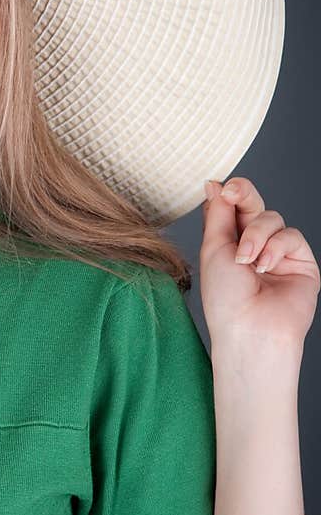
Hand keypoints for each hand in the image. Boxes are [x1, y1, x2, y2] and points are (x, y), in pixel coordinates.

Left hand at [200, 176, 319, 348]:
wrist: (250, 329)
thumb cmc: (225, 297)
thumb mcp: (213, 249)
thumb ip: (218, 214)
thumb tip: (215, 184)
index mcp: (229, 245)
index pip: (233, 209)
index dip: (230, 194)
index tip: (221, 187)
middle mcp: (255, 247)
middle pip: (254, 206)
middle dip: (244, 196)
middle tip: (234, 193)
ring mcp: (279, 255)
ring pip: (272, 219)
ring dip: (256, 234)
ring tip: (246, 260)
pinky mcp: (301, 263)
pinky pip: (292, 236)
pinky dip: (276, 247)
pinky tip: (265, 266)